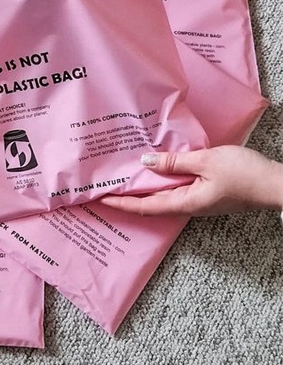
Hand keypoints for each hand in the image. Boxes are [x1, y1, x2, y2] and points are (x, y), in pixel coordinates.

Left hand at [100, 146, 282, 215]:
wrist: (275, 183)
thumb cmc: (244, 174)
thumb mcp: (206, 161)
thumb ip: (175, 162)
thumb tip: (146, 161)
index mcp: (185, 202)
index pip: (145, 206)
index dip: (122, 203)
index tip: (101, 199)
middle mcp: (188, 205)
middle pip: (150, 203)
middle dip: (127, 197)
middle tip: (106, 187)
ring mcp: (196, 199)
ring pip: (162, 195)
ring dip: (143, 189)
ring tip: (124, 178)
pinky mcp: (204, 192)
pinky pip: (175, 189)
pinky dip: (160, 181)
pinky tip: (155, 170)